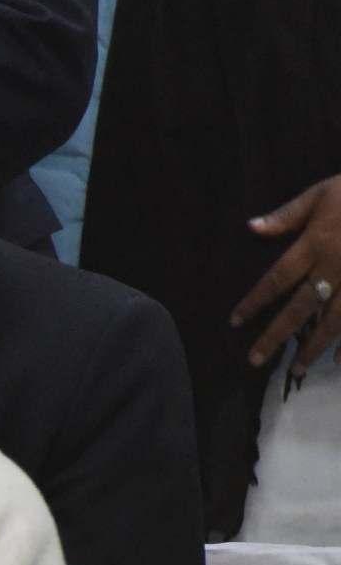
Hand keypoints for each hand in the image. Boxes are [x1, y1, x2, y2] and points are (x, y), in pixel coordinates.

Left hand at [233, 174, 340, 372]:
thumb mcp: (322, 193)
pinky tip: (340, 361)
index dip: (255, 302)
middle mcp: (334, 269)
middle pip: (300, 308)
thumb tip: (251, 228)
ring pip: (333, 321)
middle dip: (276, 335)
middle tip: (255, 361)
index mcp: (316, 245)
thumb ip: (288, 214)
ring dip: (313, 347)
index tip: (235, 322)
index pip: (277, 279)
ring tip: (296, 370)